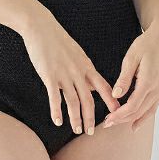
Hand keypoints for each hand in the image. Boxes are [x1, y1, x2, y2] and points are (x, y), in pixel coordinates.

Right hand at [20, 8, 120, 135]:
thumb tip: (90, 85)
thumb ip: (83, 70)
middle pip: (88, 99)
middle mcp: (78, 71)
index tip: (117, 114)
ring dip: (76, 118)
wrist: (41, 27)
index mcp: (86, 65)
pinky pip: (55, 97)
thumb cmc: (57, 39)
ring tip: (77, 130)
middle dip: (91, 117)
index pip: (103, 86)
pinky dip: (57, 111)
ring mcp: (64, 74)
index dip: (110, 101)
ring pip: (73, 101)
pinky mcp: (49, 75)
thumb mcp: (76, 53)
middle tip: (91, 132)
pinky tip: (57, 121)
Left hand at [103, 23, 158, 131]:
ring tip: (117, 123)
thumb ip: (124, 78)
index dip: (119, 115)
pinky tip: (135, 123)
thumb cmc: (145, 45)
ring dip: (131, 120)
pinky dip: (143, 117)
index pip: (132, 106)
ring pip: (146, 112)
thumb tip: (116, 95)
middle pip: (138, 112)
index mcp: (148, 81)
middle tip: (107, 124)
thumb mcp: (131, 58)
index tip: (107, 120)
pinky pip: (152, 107)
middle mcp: (157, 89)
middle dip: (122, 120)